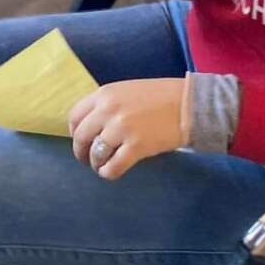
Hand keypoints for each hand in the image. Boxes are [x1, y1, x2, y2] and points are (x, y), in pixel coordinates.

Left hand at [68, 78, 186, 180]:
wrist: (189, 104)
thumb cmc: (160, 96)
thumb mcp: (127, 91)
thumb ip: (108, 104)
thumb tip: (93, 125)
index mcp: (105, 94)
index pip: (75, 115)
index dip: (74, 132)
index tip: (80, 139)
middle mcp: (108, 110)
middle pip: (81, 136)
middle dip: (80, 151)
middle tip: (85, 159)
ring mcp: (121, 129)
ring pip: (95, 153)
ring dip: (95, 163)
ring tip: (101, 166)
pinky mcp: (136, 147)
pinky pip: (113, 166)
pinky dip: (108, 172)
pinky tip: (110, 172)